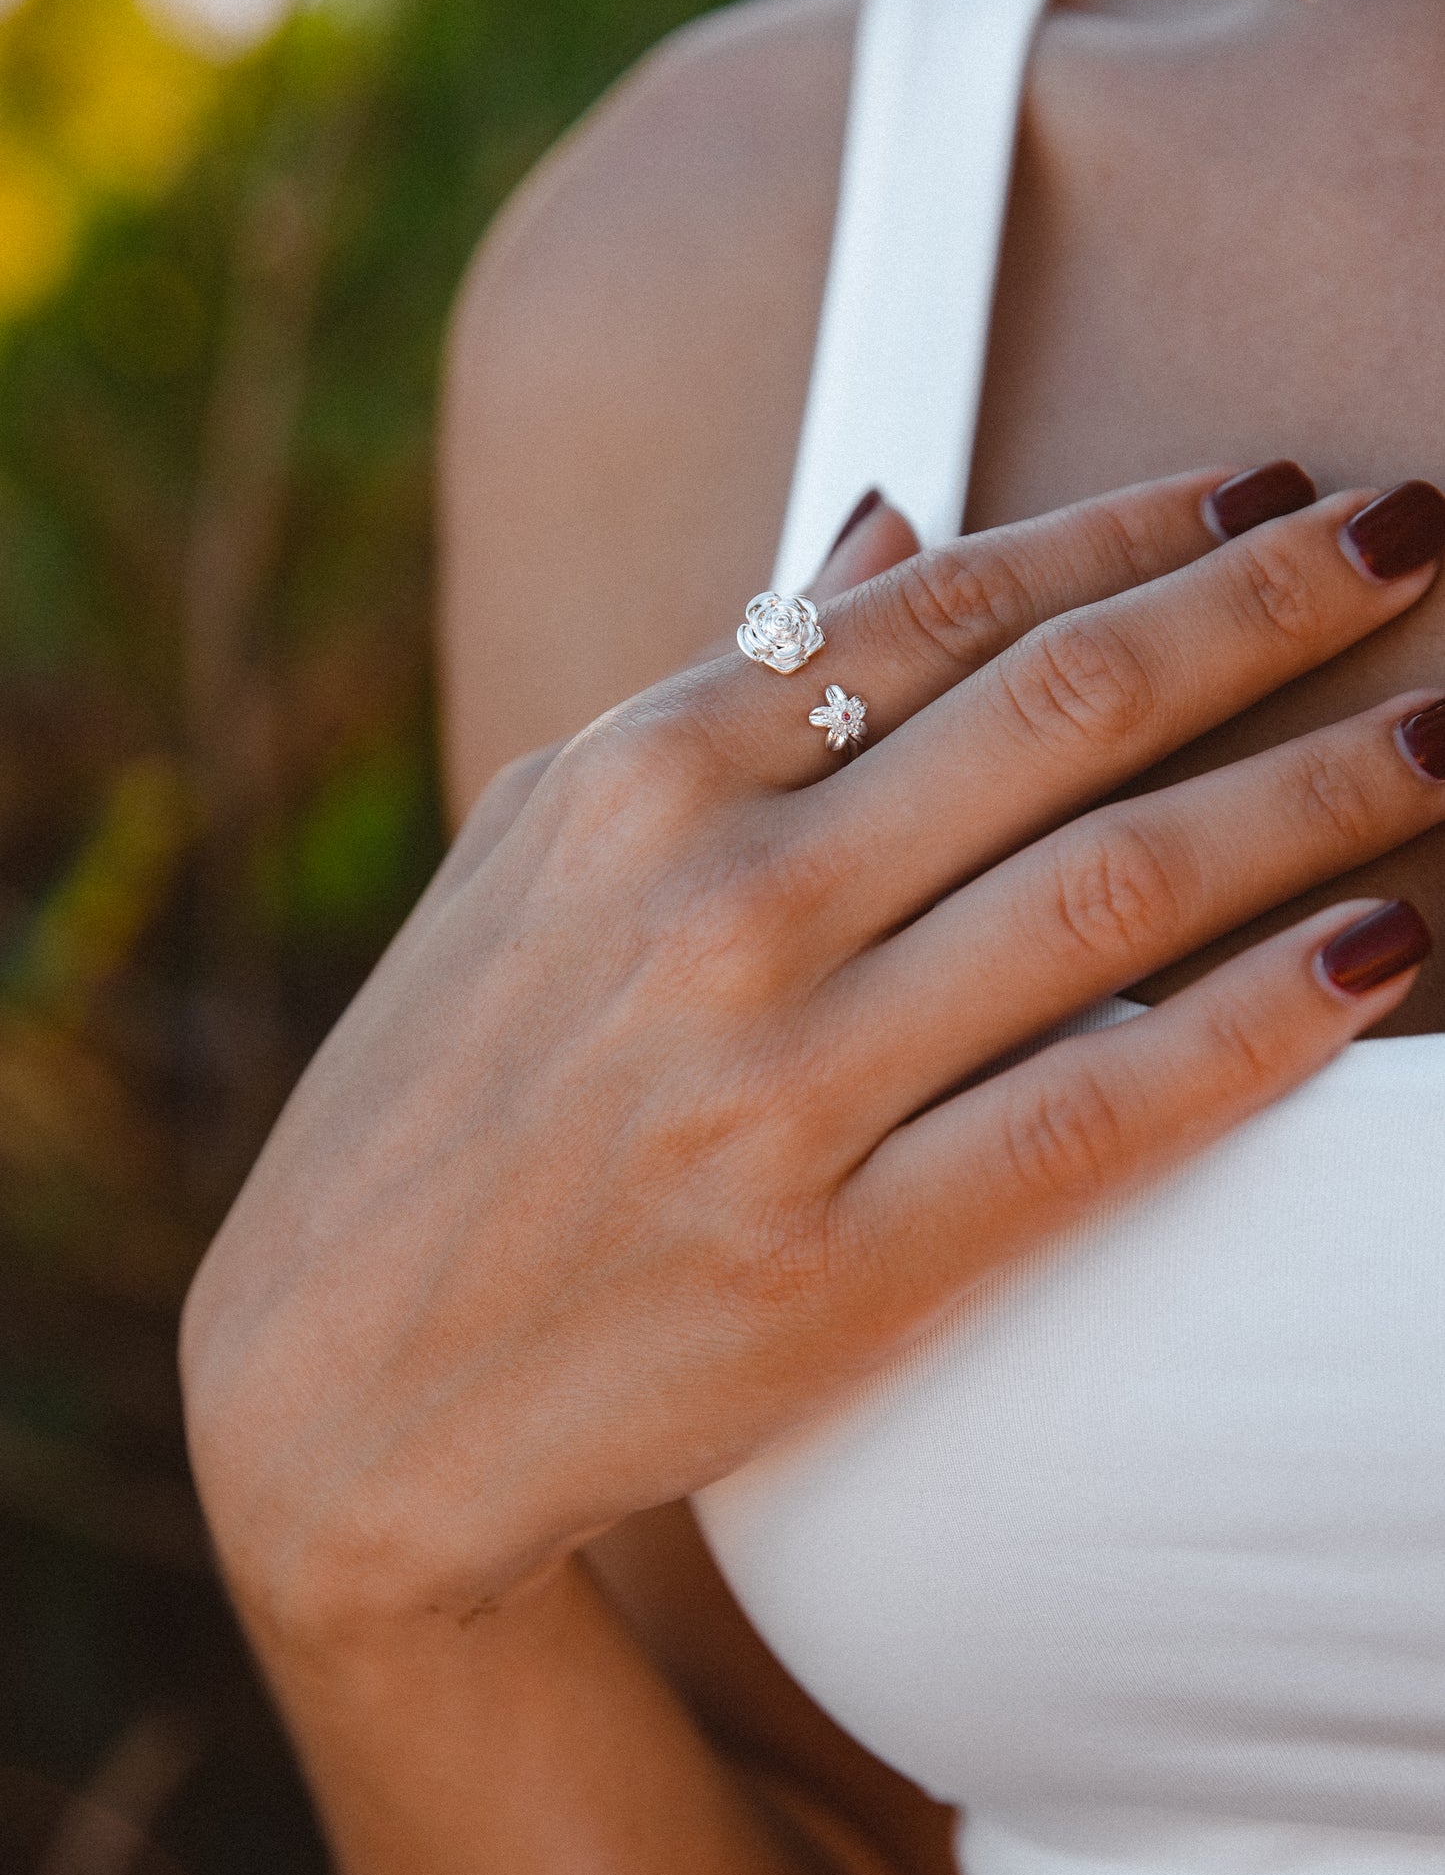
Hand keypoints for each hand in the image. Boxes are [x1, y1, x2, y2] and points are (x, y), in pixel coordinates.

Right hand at [181, 468, 1444, 1642]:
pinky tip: (1380, 950)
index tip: (1273, 492)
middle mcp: (720, 904)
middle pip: (1066, 709)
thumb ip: (723, 684)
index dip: (1138, 527)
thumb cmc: (448, 1096)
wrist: (346, 1382)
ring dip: (1322, 790)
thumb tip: (891, 513)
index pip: (945, 603)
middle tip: (1419, 539)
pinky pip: (1105, 1105)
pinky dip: (1266, 1021)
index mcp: (641, 777)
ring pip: (1121, 886)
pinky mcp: (840, 1261)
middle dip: (1272, 605)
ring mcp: (782, 1084)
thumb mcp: (538, 851)